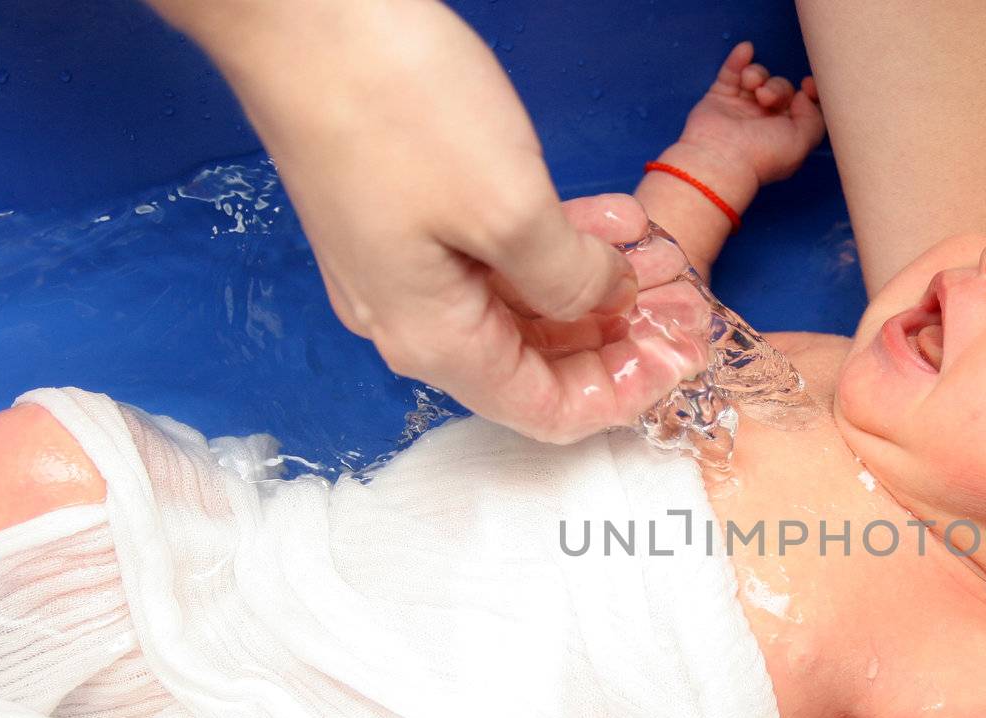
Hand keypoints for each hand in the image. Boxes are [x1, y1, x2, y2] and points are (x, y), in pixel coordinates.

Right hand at [187, 0, 701, 442]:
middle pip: (538, 362)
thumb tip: (604, 298)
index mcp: (435, 339)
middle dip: (621, 336)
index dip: (625, 393)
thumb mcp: (511, 209)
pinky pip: (500, 256)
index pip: (546, 411)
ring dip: (599, 284)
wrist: (299, 14)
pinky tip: (614, 217)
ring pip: (526, 304)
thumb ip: (571, 277)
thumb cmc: (394, 108)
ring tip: (662, 252)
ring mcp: (409, 267)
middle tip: (686, 300)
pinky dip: (561, 244)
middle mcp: (415, 320)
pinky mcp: (410, 217)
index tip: (682, 356)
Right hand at [676, 41, 825, 189]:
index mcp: (786, 134)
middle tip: (767, 99)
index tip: (807, 85)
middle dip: (778, 88)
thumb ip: (815, 117)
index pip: (803, 105)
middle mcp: (765, 121)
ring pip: (758, 78)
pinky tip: (745, 51)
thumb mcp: (803, 141)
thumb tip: (804, 97)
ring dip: (758, 75)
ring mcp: (742, 108)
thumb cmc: (762, 155)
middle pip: (781, 88)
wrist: (721, 158)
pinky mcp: (720, 98)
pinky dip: (739, 59)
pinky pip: (732, 71)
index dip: (809, 91)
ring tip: (750, 87)